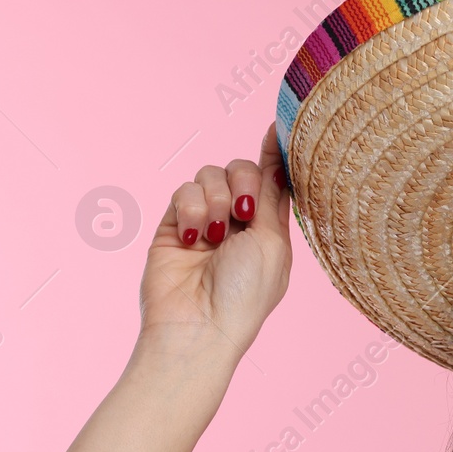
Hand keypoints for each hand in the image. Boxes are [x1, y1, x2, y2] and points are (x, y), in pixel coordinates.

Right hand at [137, 122, 293, 361]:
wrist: (198, 325)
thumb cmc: (246, 293)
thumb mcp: (271, 241)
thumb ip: (270, 195)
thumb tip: (278, 155)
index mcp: (271, 228)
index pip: (273, 179)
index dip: (275, 152)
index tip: (277, 126)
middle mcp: (238, 222)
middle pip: (240, 169)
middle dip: (241, 181)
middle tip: (240, 214)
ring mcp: (205, 222)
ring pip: (210, 175)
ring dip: (214, 200)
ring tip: (214, 236)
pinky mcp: (174, 224)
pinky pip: (183, 190)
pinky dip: (190, 210)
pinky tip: (193, 239)